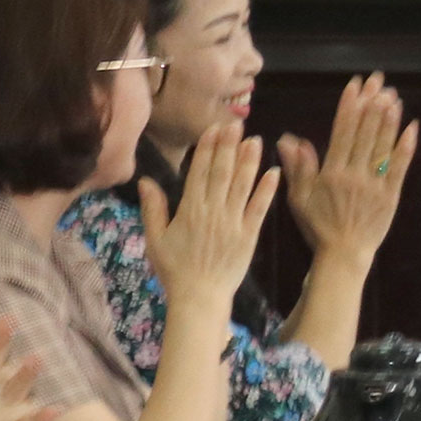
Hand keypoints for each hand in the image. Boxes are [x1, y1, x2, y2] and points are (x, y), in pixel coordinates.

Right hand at [139, 123, 277, 315]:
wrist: (200, 296)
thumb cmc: (174, 269)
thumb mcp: (155, 238)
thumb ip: (152, 208)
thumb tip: (145, 180)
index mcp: (189, 210)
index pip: (199, 173)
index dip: (207, 149)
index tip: (213, 129)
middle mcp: (212, 212)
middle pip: (221, 173)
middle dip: (228, 147)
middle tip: (236, 124)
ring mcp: (233, 222)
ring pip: (242, 186)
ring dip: (249, 162)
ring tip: (255, 140)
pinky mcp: (250, 235)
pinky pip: (259, 209)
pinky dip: (267, 190)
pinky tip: (275, 172)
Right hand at [278, 74, 416, 263]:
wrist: (343, 254)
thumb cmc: (317, 226)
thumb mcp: (299, 198)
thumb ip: (297, 167)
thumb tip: (287, 139)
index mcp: (331, 172)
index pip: (342, 132)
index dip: (350, 107)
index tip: (355, 86)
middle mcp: (354, 175)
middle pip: (365, 133)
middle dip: (371, 104)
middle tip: (378, 81)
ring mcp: (375, 184)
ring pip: (382, 146)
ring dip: (389, 119)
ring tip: (392, 96)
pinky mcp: (391, 195)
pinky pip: (400, 167)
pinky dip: (406, 147)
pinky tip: (411, 128)